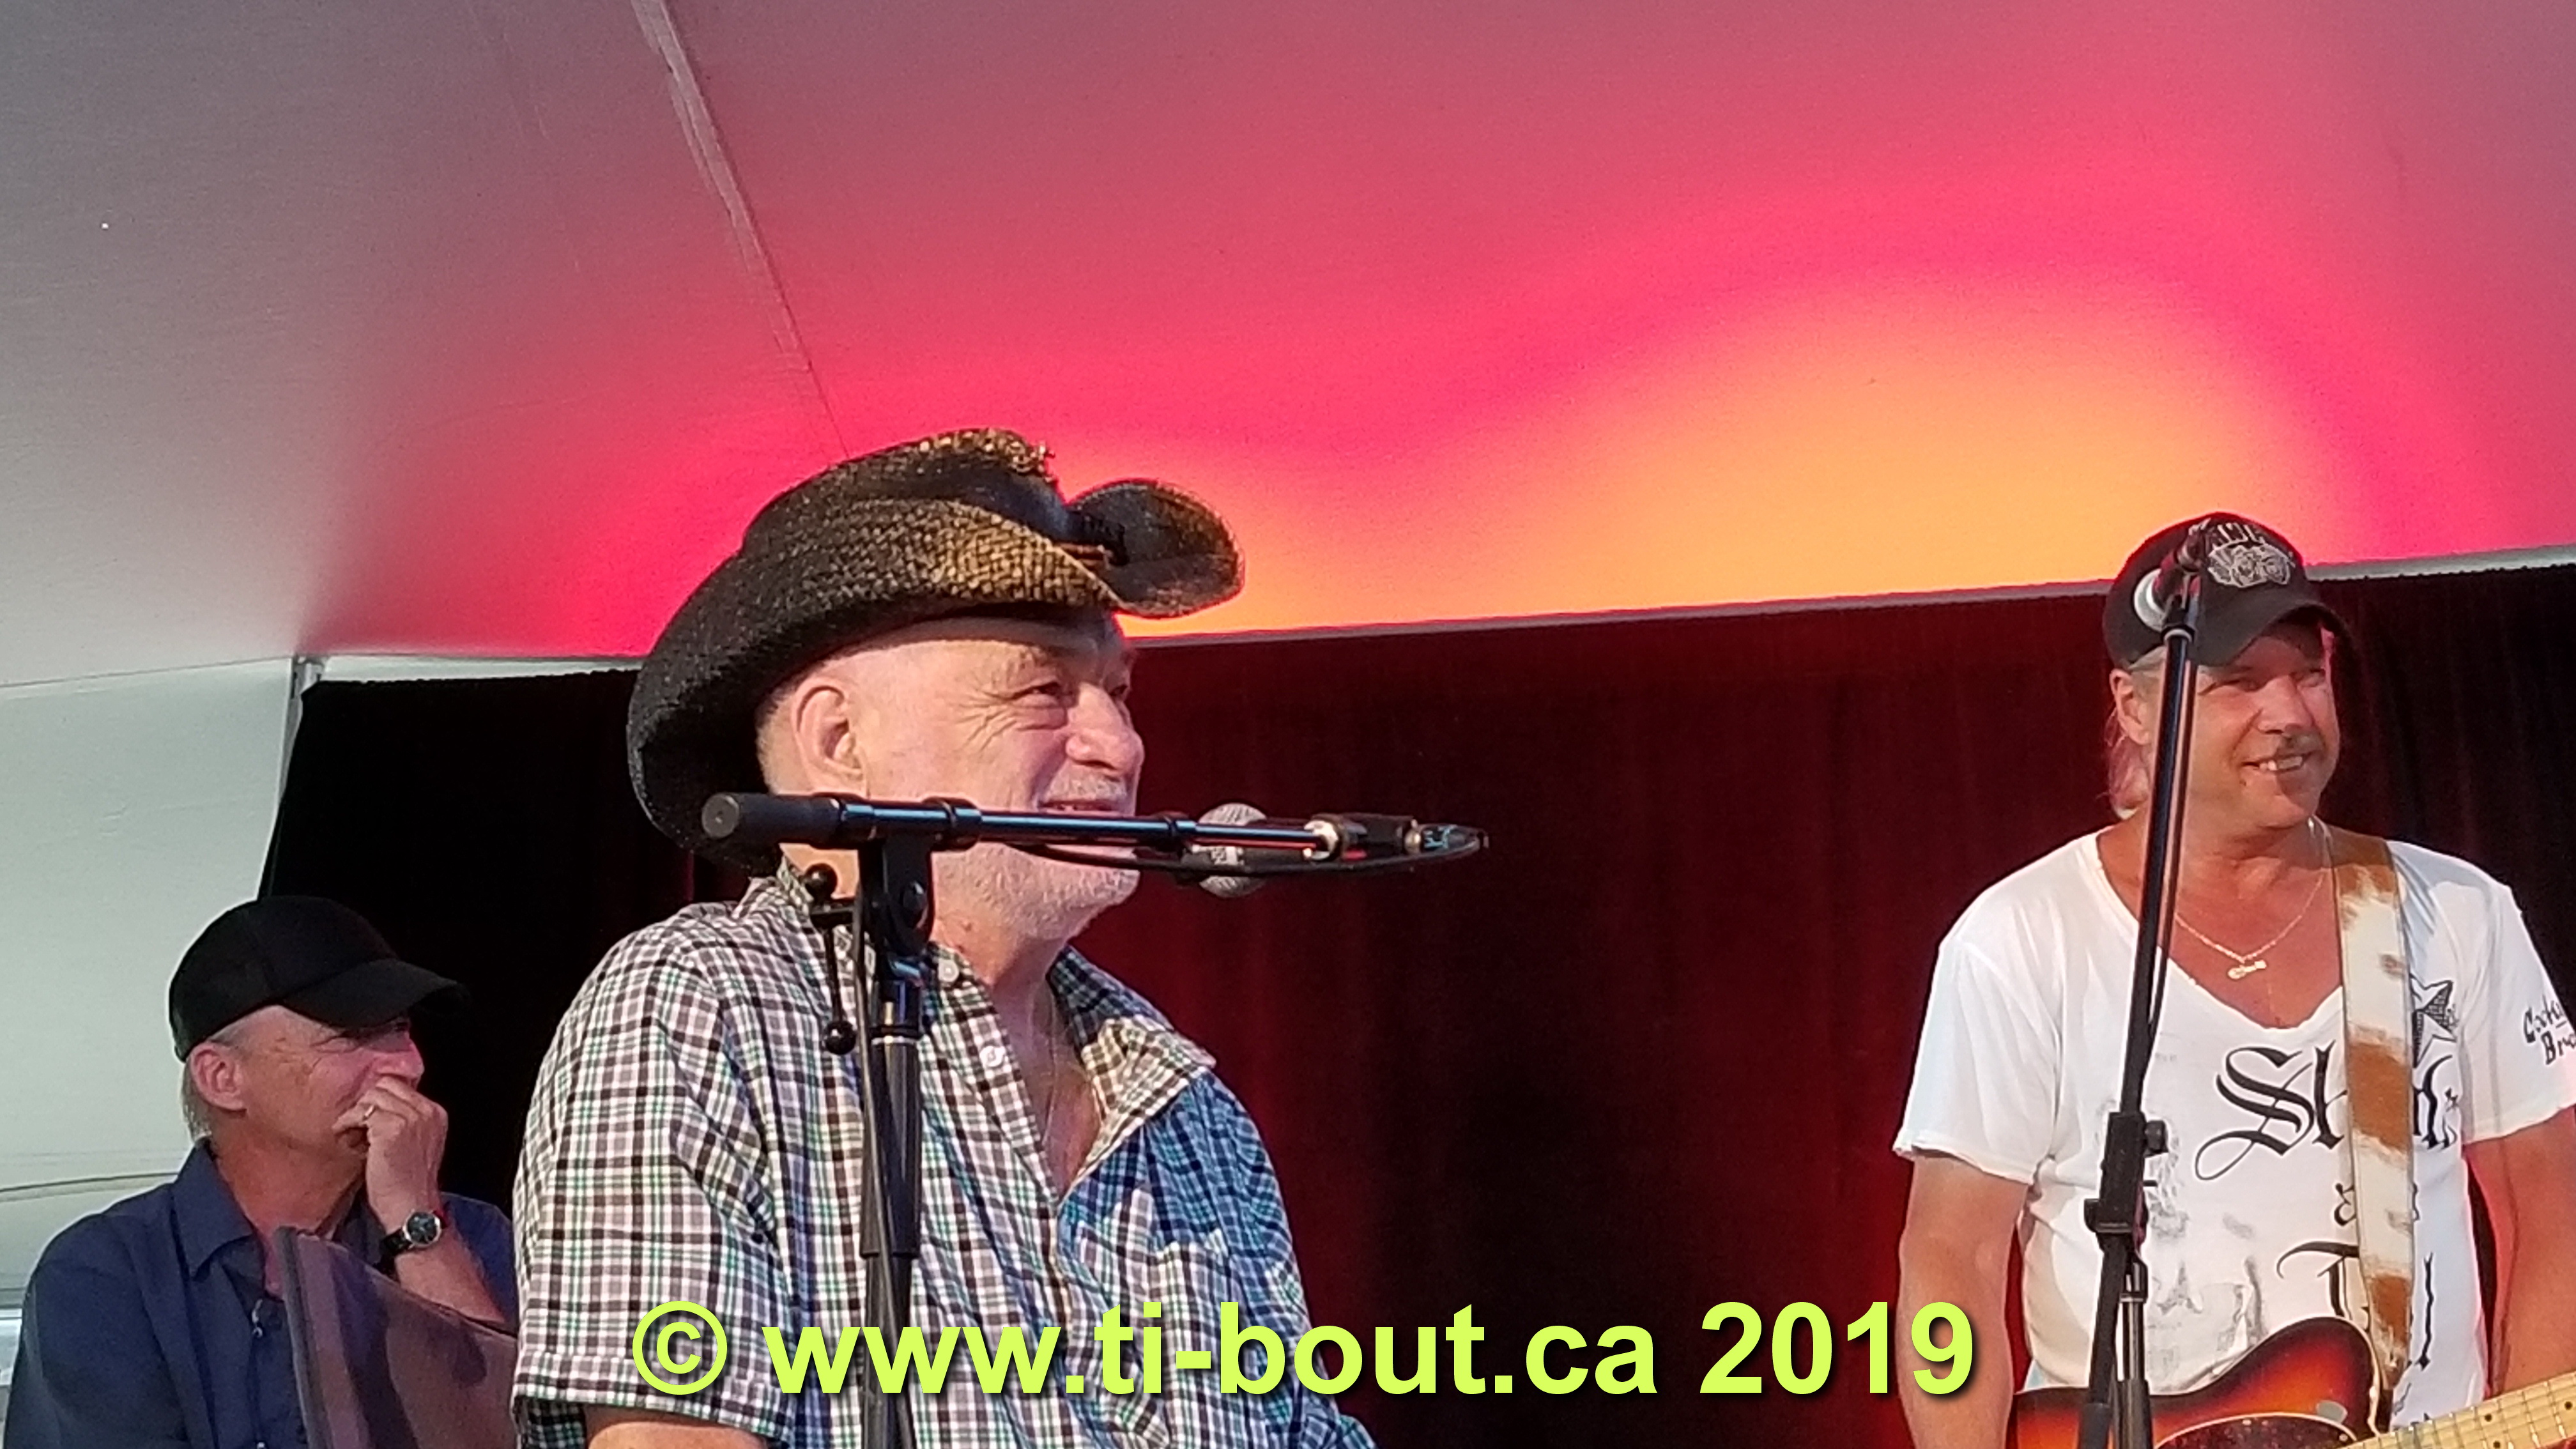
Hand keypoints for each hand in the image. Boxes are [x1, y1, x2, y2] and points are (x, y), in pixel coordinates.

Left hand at [331, 1077, 448, 1226]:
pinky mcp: (392, 1128)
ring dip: (355, 1114)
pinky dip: (348, 1124)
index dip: (378, 1101)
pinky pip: (361, 1113)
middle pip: (385, 1086)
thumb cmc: (408, 1184)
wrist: (411, 1209)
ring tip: (351, 1134)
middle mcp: (427, 1111)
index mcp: (436, 1114)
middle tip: (356, 1126)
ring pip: (372, 1096)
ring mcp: (411, 1118)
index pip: (401, 1086)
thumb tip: (376, 1108)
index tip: (366, 1120)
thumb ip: (408, 1122)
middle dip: (366, 1104)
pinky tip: (347, 1139)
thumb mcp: (418, 1145)